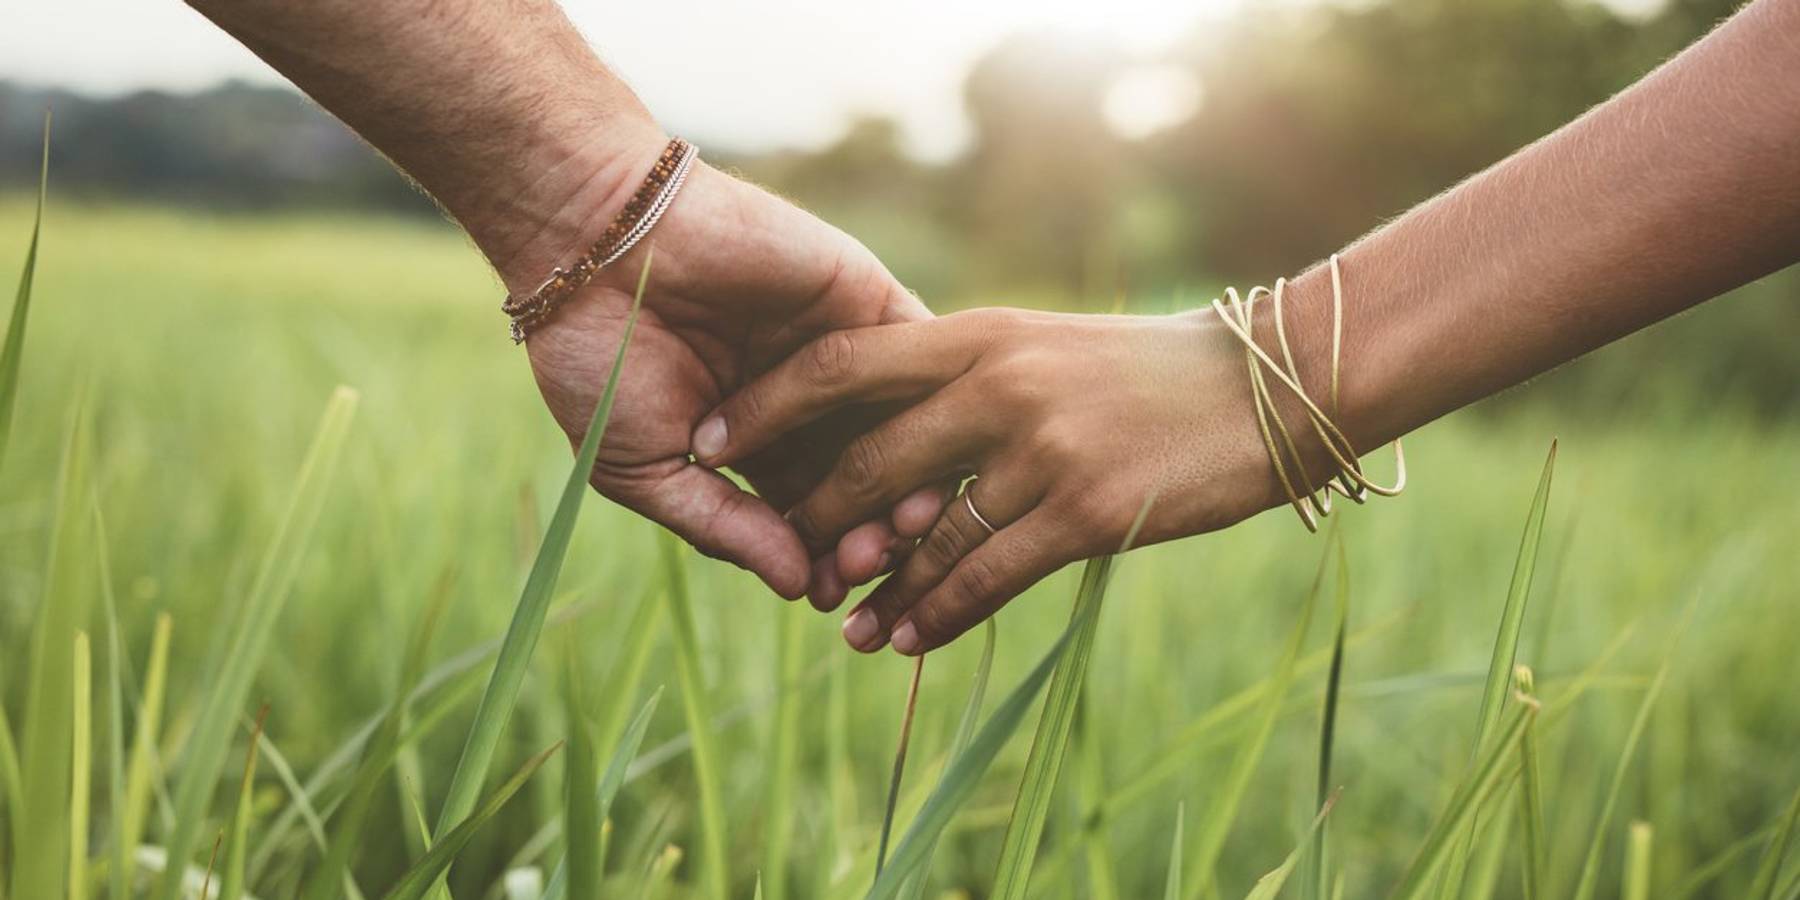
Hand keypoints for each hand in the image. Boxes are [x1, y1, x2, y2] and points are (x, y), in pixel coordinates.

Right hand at [522, 152, 947, 603]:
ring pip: (902, 429)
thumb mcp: (646, 467)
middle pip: (868, 483)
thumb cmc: (599, 359)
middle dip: (872, 531)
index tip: (830, 595)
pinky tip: (926, 449)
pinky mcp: (864, 298)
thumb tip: (798, 588)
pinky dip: (928, 403)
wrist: (594, 244)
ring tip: (901, 523)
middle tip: (870, 564)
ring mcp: (843, 351)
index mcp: (758, 448)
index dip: (826, 559)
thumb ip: (723, 527)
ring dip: (910, 479)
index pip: (814, 518)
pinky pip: (919, 356)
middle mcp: (810, 405)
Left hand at [691, 307, 1353, 652]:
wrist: (1265, 385)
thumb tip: (887, 429)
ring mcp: (1041, 449)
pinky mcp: (1084, 512)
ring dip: (876, 590)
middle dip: (815, 521)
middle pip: (867, 463)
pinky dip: (938, 615)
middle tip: (788, 563)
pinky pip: (985, 578)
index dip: (765, 407)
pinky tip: (909, 640)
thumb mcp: (1044, 346)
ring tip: (842, 628)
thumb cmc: (1146, 371)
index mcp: (979, 333)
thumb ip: (966, 376)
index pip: (841, 364)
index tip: (712, 439)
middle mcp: (998, 384)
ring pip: (923, 536)